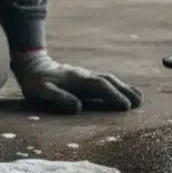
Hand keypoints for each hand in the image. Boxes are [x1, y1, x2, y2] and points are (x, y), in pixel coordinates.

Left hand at [11, 50, 142, 113]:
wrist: (31, 64)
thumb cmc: (35, 81)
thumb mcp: (41, 91)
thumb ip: (59, 98)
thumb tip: (79, 108)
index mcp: (76, 79)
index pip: (100, 86)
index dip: (113, 96)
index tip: (126, 106)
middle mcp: (84, 75)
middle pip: (109, 81)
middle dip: (125, 91)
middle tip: (139, 103)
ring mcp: (85, 76)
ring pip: (109, 80)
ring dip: (124, 88)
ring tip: (138, 98)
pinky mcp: (84, 79)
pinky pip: (104, 82)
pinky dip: (116, 87)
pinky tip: (123, 93)